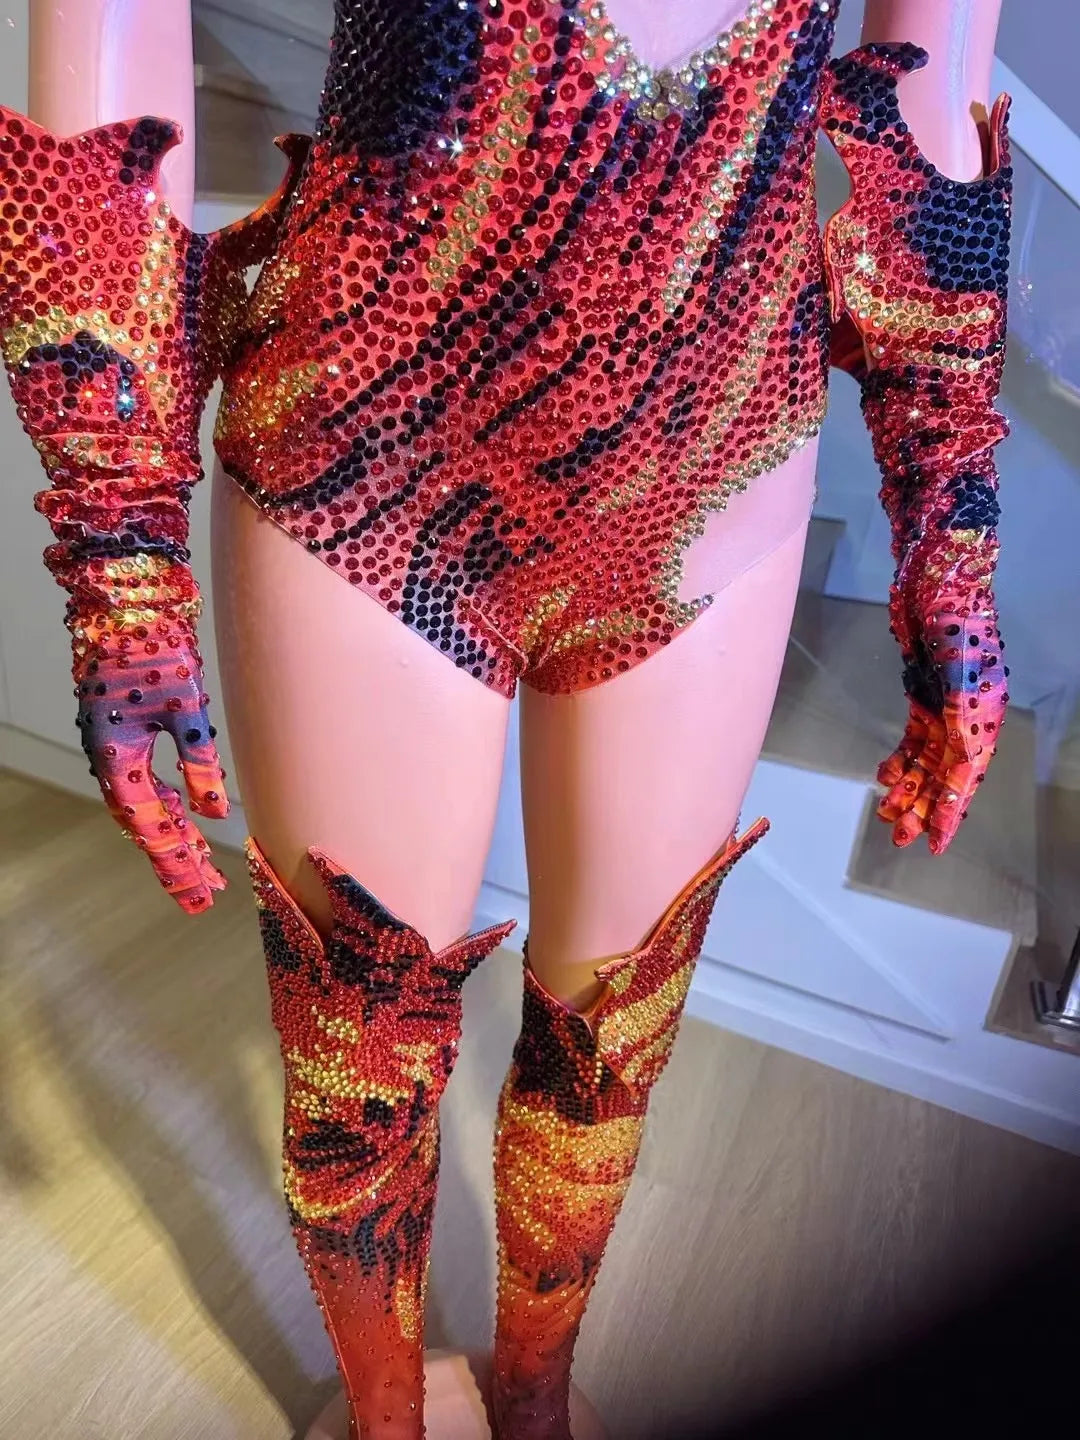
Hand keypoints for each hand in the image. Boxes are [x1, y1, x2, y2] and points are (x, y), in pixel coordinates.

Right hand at [74, 614, 229, 912]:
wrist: (129, 597)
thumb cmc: (156, 645)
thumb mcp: (187, 707)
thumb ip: (200, 762)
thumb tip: (215, 813)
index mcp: (116, 755)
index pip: (150, 824)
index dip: (176, 861)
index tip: (199, 893)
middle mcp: (109, 755)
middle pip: (144, 823)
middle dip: (175, 859)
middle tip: (204, 897)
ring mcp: (114, 743)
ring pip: (144, 803)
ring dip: (173, 834)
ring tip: (205, 867)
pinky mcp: (125, 728)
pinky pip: (144, 779)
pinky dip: (167, 803)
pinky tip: (190, 819)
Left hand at [876, 592, 1007, 855]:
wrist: (935, 576)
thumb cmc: (956, 623)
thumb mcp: (961, 682)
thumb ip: (959, 730)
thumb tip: (959, 776)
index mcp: (986, 715)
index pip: (966, 777)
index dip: (951, 812)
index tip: (934, 844)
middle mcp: (969, 714)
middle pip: (944, 774)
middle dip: (923, 807)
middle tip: (899, 838)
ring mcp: (944, 702)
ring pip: (926, 759)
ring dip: (907, 788)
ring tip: (887, 815)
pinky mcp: (922, 690)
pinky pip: (914, 737)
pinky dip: (900, 758)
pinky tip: (884, 776)